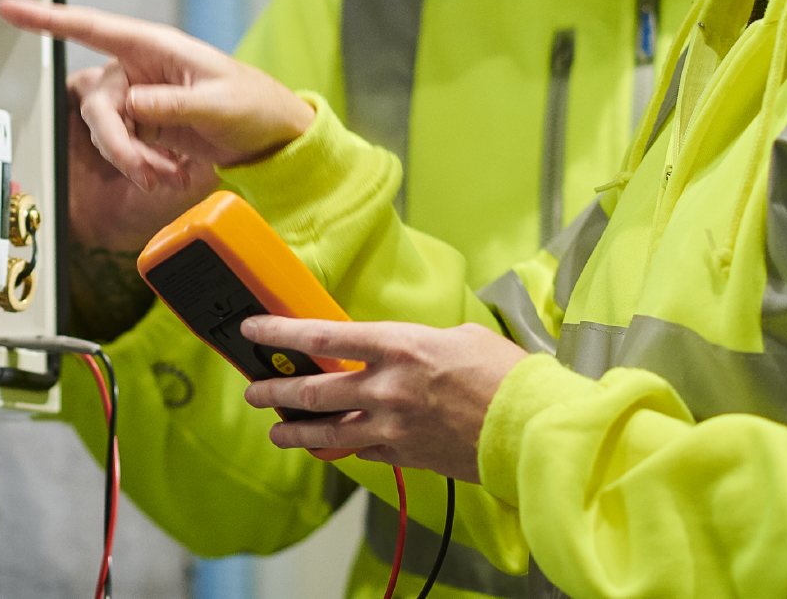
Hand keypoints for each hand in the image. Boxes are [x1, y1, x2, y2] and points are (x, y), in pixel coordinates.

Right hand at [0, 0, 315, 188]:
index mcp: (155, 46)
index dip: (47, 18)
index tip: (9, 8)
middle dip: (117, 142)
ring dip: (134, 159)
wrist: (271, 140)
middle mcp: (139, 69)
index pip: (91, 28)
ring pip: (108, 132)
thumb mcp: (219, 103)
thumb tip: (132, 104)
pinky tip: (171, 171)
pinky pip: (124, 149)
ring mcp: (140, 100)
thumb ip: (172, 104)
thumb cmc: (254, 106)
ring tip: (168, 173)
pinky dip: (143, 166)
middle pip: (98, 104)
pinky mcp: (144, 127)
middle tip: (147, 171)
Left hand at [239, 318, 527, 481]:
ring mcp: (393, 427)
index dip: (279, 333)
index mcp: (399, 346)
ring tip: (276, 431)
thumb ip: (415, 343)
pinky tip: (331, 448)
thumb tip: (398, 351)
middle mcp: (387, 387)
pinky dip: (344, 449)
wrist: (533, 428)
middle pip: (311, 391)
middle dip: (274, 391)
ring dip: (294, 431)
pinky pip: (361, 452)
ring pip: (326, 432)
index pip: (321, 336)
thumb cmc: (505, 376)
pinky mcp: (405, 456)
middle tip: (255, 390)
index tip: (252, 329)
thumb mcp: (457, 337)